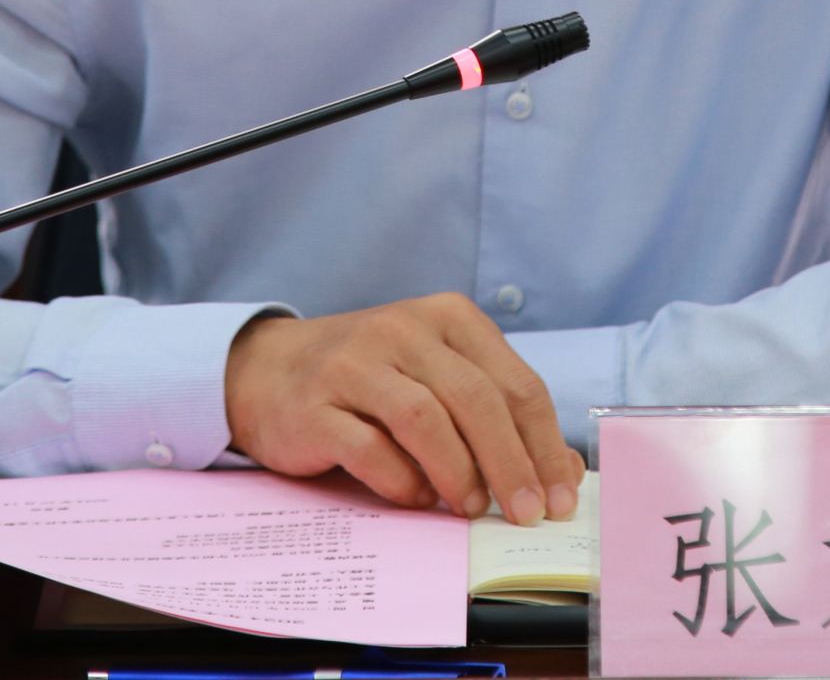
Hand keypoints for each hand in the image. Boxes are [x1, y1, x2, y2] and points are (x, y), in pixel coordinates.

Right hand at [224, 292, 584, 523]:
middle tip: (526, 513)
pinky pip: (368, 447)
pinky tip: (415, 498)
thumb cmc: (370, 379)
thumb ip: (496, 414)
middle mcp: (403, 330)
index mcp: (446, 317)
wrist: (269, 369)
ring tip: (471, 508)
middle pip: (475, 398)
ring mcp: (355, 364)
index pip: (514, 382)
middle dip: (511, 464)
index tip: (561, 494)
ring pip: (424, 418)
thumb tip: (561, 470)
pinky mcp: (315, 405)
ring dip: (458, 471)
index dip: (544, 443)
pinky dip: (400, 480)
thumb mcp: (437, 377)